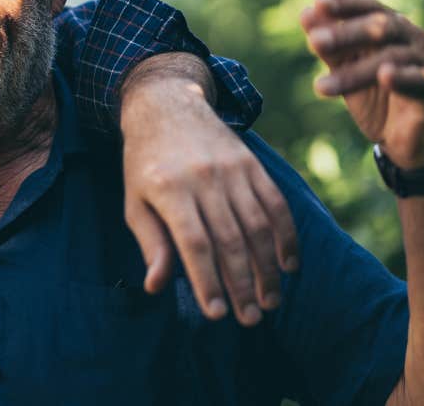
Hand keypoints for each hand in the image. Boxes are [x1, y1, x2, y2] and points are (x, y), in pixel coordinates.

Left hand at [120, 64, 298, 327]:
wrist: (167, 105)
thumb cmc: (145, 163)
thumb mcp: (135, 201)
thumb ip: (151, 243)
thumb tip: (156, 286)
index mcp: (169, 189)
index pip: (194, 243)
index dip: (208, 281)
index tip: (217, 314)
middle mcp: (203, 178)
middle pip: (230, 240)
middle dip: (242, 285)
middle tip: (250, 319)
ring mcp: (232, 170)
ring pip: (258, 226)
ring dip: (268, 268)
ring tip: (270, 302)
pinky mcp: (252, 164)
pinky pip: (276, 204)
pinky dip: (286, 236)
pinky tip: (288, 265)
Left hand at [301, 0, 423, 168]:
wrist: (412, 141)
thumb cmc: (378, 98)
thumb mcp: (348, 71)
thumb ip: (331, 48)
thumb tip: (305, 14)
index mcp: (393, 28)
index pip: (370, 8)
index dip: (345, 5)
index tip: (318, 3)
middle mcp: (413, 38)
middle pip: (381, 26)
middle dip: (345, 34)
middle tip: (314, 41)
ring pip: (392, 57)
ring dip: (354, 71)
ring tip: (321, 87)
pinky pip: (420, 80)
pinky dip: (401, 77)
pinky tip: (384, 76)